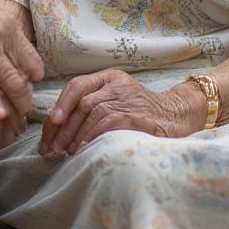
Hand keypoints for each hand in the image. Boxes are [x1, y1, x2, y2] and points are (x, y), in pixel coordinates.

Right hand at [0, 8, 43, 135]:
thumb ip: (3, 46)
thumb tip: (25, 75)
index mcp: (6, 25)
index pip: (33, 62)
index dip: (29, 81)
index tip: (23, 92)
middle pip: (24, 78)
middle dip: (24, 103)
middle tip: (21, 117)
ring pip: (11, 88)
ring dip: (11, 111)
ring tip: (9, 123)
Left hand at [40, 69, 199, 153]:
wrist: (176, 116)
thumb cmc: (139, 113)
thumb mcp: (115, 101)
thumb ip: (90, 107)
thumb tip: (57, 126)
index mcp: (109, 77)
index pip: (77, 85)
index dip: (61, 104)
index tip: (51, 123)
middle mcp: (118, 84)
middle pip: (82, 102)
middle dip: (64, 127)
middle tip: (52, 146)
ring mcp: (129, 98)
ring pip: (93, 112)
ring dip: (76, 134)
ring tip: (65, 150)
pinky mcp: (139, 115)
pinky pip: (109, 123)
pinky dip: (93, 136)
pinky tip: (84, 148)